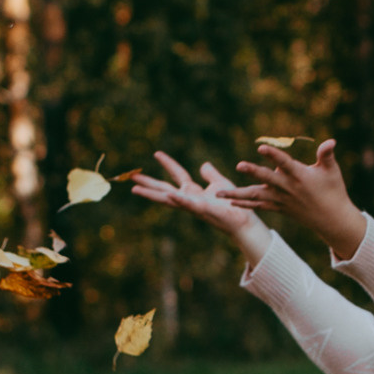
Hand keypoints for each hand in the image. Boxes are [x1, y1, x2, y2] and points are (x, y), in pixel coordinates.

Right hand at [129, 151, 271, 264]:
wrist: (242, 219)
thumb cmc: (231, 204)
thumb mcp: (219, 183)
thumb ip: (210, 175)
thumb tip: (203, 165)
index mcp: (192, 192)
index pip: (177, 174)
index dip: (168, 163)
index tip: (157, 153)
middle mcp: (188, 199)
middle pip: (163, 188)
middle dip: (148, 183)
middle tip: (131, 177)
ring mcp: (192, 205)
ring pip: (168, 199)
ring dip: (151, 194)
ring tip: (135, 189)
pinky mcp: (201, 209)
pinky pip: (187, 204)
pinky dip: (178, 200)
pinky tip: (169, 195)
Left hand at [233, 137, 366, 260]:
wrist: (332, 219)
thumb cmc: (334, 191)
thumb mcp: (332, 171)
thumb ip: (327, 155)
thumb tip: (331, 140)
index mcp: (300, 176)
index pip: (285, 163)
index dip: (273, 155)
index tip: (261, 147)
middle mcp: (288, 188)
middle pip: (267, 179)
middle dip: (253, 172)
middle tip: (239, 165)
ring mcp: (281, 200)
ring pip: (256, 196)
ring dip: (237, 194)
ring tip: (218, 194)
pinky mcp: (278, 208)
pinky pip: (259, 206)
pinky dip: (245, 204)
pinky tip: (230, 202)